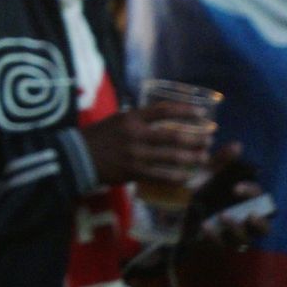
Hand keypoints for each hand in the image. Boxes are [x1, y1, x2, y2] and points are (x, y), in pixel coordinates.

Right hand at [79, 102, 213, 188]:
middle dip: (196, 138)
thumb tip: (162, 119)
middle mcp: (135, 135)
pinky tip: (187, 176)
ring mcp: (136, 155)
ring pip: (173, 157)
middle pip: (174, 135)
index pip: (163, 110)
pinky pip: (163, 176)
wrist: (77, 157)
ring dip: (192, 158)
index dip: (185, 111)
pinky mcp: (134, 173)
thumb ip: (138, 120)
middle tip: (208, 138)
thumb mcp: (117, 120)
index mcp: (130, 118)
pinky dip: (178, 176)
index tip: (202, 113)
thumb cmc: (98, 136)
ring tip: (203, 157)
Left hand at [192, 142, 273, 247]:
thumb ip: (221, 161)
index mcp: (246, 201)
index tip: (236, 187)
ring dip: (236, 231)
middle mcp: (244, 220)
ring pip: (245, 240)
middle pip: (263, 227)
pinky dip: (215, 237)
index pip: (261, 198)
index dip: (252, 193)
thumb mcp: (206, 173)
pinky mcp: (219, 244)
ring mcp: (233, 234)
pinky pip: (223, 246)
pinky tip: (204, 227)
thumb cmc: (196, 187)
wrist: (171, 207)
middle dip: (257, 223)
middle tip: (242, 213)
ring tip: (221, 217)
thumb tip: (237, 145)